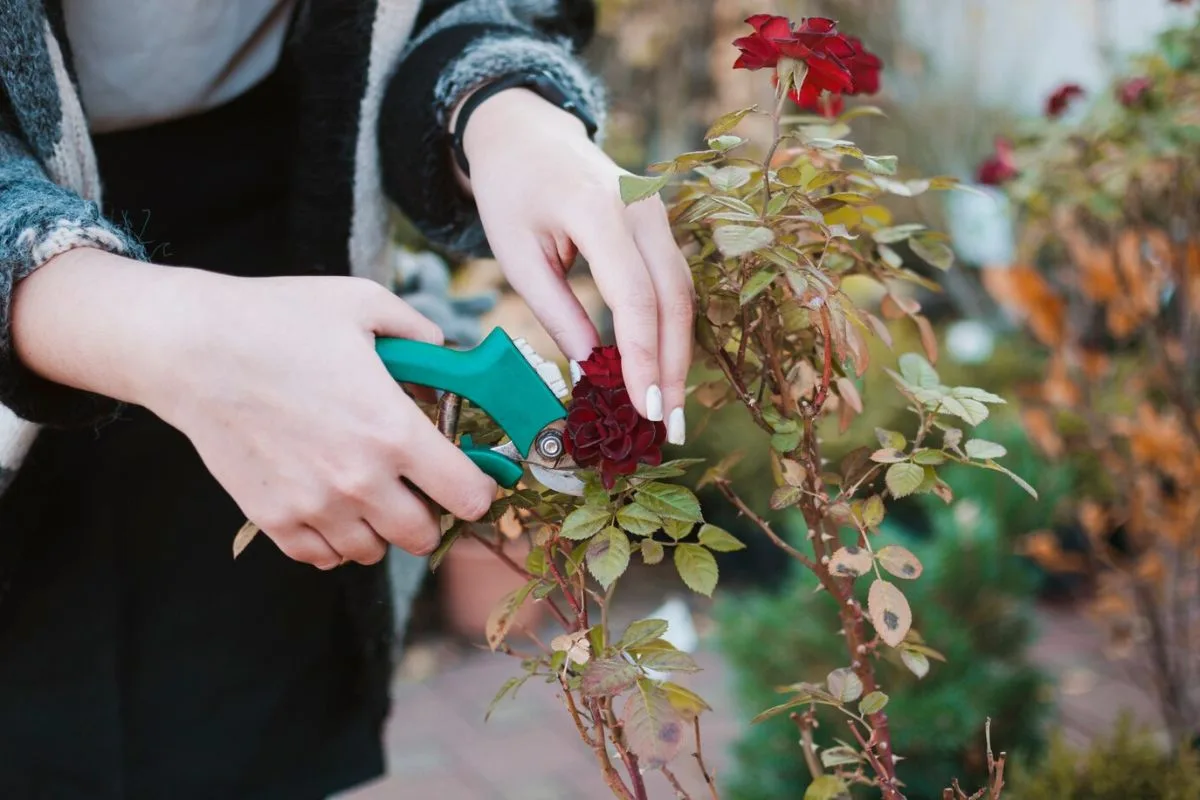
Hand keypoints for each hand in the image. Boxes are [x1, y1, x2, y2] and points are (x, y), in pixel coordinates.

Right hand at [12, 250, 497, 567]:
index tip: (471, 476)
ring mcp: (314, 505)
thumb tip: (448, 353)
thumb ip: (420, 332)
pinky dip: (333, 539)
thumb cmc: (278, 319)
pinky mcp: (273, 519)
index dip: (479, 488)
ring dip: (380, 527)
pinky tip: (330, 504)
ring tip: (369, 491)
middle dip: (431, 512)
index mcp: (394, 432)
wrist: (191, 348)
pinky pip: (322, 556)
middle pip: (424, 535)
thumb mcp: (364, 304)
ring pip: (373, 551)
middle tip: (418, 484)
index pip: (468, 495)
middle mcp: (359, 480)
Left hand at [460, 88, 692, 444]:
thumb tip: (594, 371)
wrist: (526, 133)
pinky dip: (671, 330)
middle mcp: (642, 207)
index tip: (643, 410)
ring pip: (682, 294)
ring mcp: (658, 212)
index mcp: (598, 209)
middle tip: (667, 428)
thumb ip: (557, 313)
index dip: (643, 359)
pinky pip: (674, 282)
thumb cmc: (511, 192)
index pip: (634, 296)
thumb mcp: (517, 255)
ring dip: (678, 355)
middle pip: (673, 299)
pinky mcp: (660, 224)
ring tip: (667, 411)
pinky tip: (662, 370)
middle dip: (672, 368)